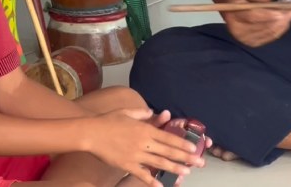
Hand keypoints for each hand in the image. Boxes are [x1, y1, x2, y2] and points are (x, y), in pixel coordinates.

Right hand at [85, 109, 204, 185]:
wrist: (90, 132)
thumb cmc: (107, 120)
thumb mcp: (126, 112)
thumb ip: (141, 113)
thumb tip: (152, 112)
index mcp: (145, 129)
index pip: (168, 138)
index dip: (182, 144)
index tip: (194, 148)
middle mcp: (143, 143)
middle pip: (168, 152)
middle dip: (186, 158)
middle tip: (199, 163)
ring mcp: (135, 155)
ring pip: (159, 163)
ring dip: (174, 169)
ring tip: (186, 172)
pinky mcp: (126, 165)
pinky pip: (141, 174)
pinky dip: (151, 181)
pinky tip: (160, 186)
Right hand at [220, 0, 290, 47]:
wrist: (232, 4)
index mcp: (232, 14)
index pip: (252, 17)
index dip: (268, 15)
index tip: (283, 11)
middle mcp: (237, 30)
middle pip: (264, 27)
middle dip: (281, 19)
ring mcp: (246, 39)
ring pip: (270, 33)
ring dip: (284, 23)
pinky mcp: (253, 43)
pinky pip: (271, 36)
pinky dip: (281, 28)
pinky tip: (286, 19)